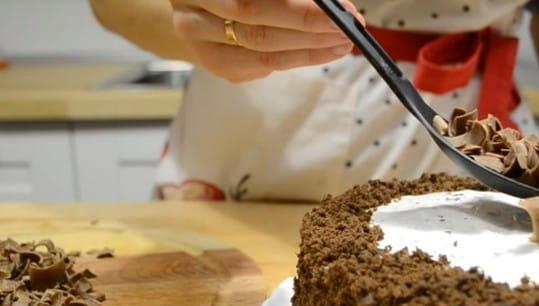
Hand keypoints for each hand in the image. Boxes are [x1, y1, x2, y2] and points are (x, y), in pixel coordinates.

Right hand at [169, 0, 362, 82]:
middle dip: (311, 30)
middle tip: (346, 29)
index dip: (303, 9)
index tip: (339, 9)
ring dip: (310, 49)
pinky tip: (322, 51)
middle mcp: (192, 17)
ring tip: (341, 43)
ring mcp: (202, 47)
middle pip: (260, 29)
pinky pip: (263, 68)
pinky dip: (298, 59)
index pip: (256, 3)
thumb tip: (333, 5)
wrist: (197, 6)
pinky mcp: (217, 67)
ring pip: (264, 54)